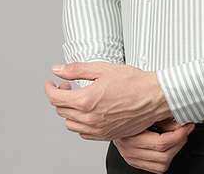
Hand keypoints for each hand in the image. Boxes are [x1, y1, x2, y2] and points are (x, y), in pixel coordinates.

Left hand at [45, 61, 172, 140]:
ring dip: (69, 111)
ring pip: (70, 124)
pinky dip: (80, 123)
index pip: (55, 98)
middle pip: (61, 111)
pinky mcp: (106, 135)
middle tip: (67, 85)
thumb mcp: (103, 68)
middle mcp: (90, 119)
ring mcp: (98, 129)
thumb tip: (58, 69)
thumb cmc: (133, 82)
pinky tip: (88, 111)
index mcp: (86, 101)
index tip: (51, 82)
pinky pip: (83, 133)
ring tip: (78, 97)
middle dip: (60, 96)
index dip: (50, 88)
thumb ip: (77, 69)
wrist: (154, 97)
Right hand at [113, 116, 195, 173]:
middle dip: (179, 142)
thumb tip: (179, 121)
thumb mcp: (144, 109)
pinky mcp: (135, 161)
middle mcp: (131, 151)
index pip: (162, 143)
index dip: (179, 135)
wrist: (109, 116)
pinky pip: (157, 168)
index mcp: (131, 136)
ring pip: (162, 164)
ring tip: (178, 137)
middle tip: (186, 129)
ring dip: (174, 151)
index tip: (187, 126)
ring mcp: (132, 158)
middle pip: (164, 155)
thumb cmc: (126, 109)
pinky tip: (169, 146)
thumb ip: (161, 116)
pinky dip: (166, 158)